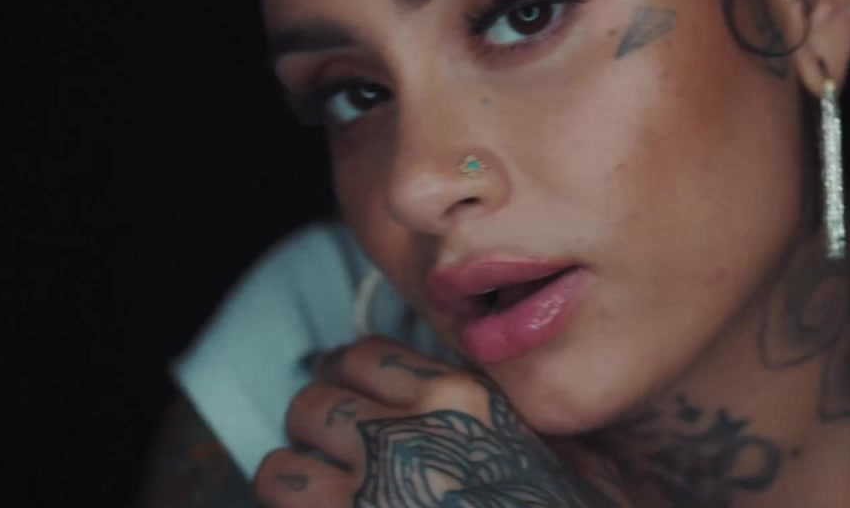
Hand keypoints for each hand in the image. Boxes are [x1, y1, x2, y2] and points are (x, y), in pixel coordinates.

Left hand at [254, 336, 629, 506]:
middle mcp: (413, 431)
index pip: (370, 356)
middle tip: (336, 441)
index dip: (354, 375)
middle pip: (325, 391)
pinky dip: (289, 486)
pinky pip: (283, 483)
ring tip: (317, 475)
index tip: (356, 393)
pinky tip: (310, 498)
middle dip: (324, 417)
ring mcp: (373, 482)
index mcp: (466, 401)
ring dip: (302, 455)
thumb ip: (513, 421)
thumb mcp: (566, 457)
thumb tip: (480, 403)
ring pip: (297, 432)